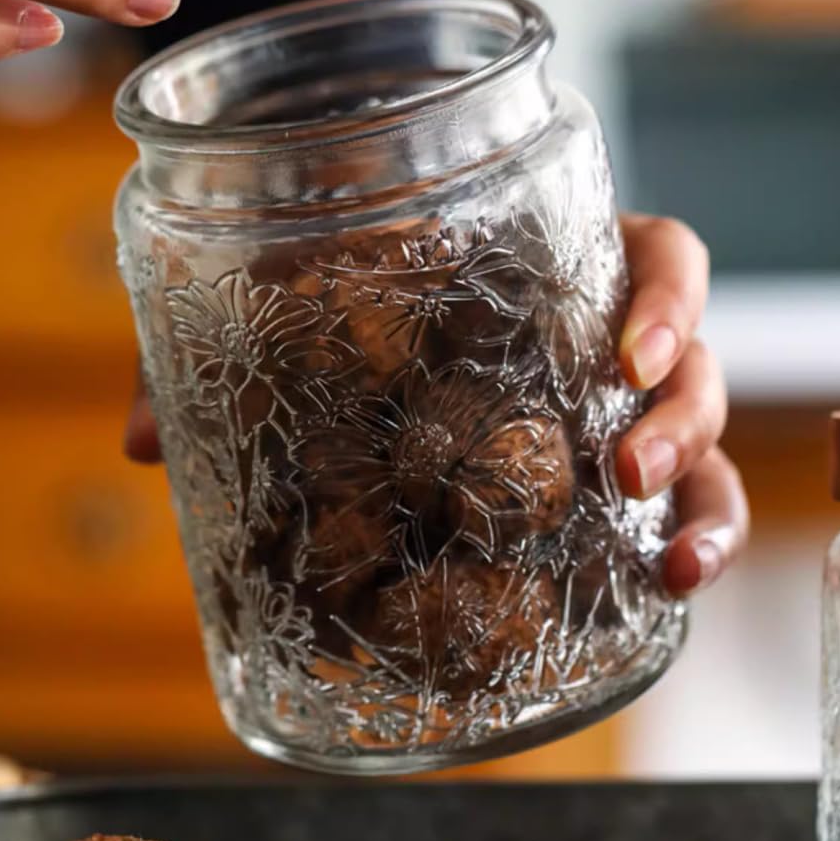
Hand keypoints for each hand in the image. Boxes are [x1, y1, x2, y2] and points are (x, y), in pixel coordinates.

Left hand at [124, 214, 748, 598]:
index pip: (655, 255)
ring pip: (699, 431)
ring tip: (666, 553)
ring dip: (696, 488)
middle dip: (677, 416)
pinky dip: (689, 534)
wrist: (375, 263)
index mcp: (556, 262)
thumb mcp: (292, 289)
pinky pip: (680, 495)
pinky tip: (667, 585)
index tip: (627, 352)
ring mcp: (607, 398)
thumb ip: (216, 342)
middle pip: (688, 356)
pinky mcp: (603, 457)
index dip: (664, 299)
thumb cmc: (349, 274)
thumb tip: (140, 446)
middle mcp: (599, 326)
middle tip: (624, 469)